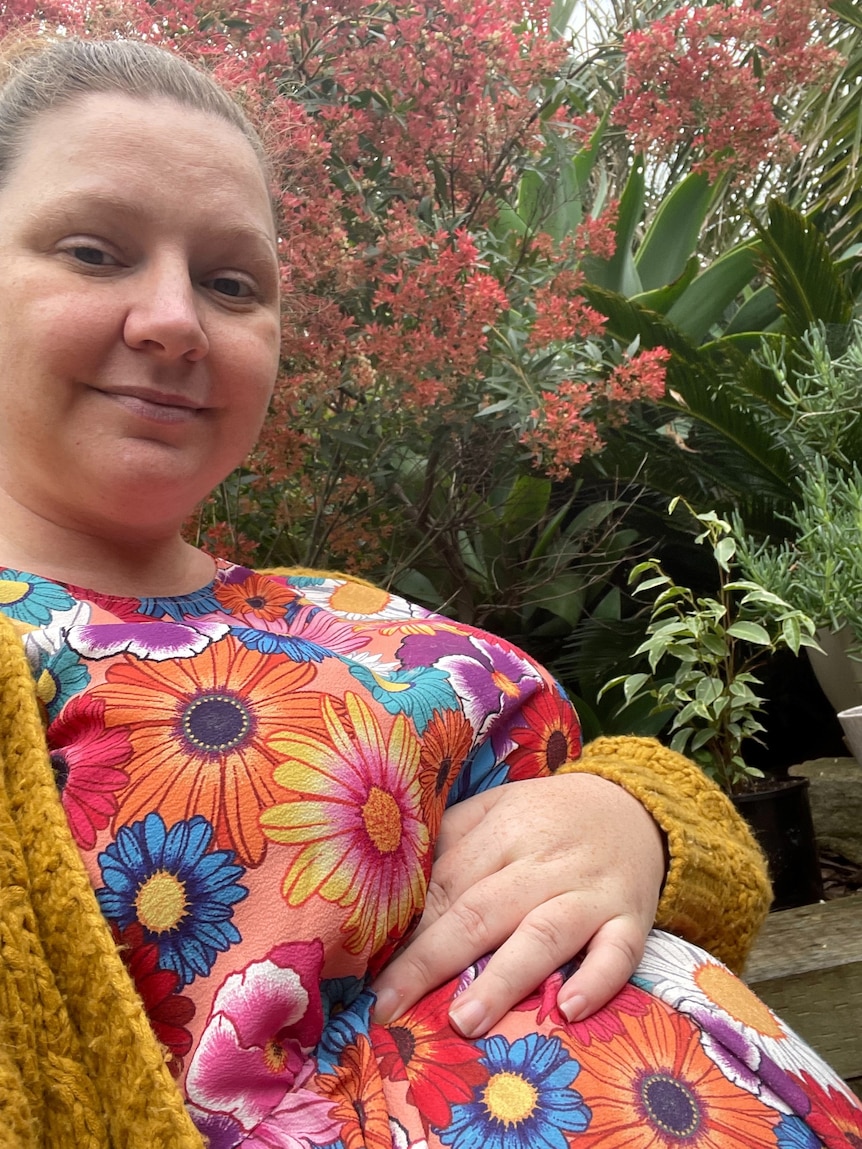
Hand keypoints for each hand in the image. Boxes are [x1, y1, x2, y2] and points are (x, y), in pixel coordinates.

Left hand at [370, 771, 664, 1036]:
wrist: (637, 804)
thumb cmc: (548, 817)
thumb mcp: (496, 810)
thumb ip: (449, 843)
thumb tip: (389, 887)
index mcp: (502, 831)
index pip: (446, 883)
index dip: (405, 928)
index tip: (366, 972)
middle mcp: (544, 862)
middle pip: (482, 910)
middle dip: (432, 960)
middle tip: (389, 1006)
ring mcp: (590, 893)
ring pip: (544, 933)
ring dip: (504, 977)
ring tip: (465, 1021)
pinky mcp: (632, 919)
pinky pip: (618, 952)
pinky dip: (597, 980)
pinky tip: (568, 1009)